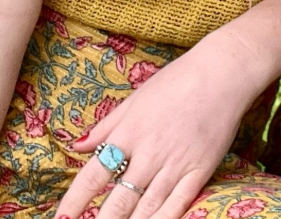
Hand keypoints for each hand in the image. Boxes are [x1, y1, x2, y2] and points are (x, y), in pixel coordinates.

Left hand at [52, 35, 260, 218]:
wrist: (219, 75)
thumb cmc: (174, 82)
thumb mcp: (134, 99)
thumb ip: (106, 126)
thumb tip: (77, 145)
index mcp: (129, 132)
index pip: (95, 173)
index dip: (76, 199)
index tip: (60, 217)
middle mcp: (149, 153)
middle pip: (119, 199)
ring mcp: (175, 165)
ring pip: (147, 208)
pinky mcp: (199, 172)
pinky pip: (177, 205)